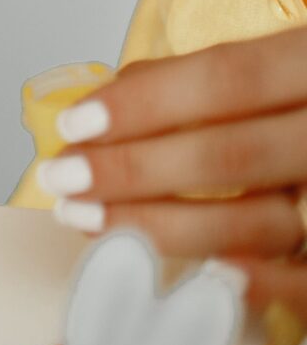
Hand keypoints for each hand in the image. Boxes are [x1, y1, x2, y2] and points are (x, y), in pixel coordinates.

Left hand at [36, 28, 306, 310]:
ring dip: (167, 228)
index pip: (228, 78)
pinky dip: (263, 284)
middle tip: (61, 179)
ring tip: (92, 220)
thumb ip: (212, 78)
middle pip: (232, 154)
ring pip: (263, 222)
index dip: (147, 102)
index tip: (72, 124)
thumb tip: (106, 98)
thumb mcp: (284, 60)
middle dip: (134, 172)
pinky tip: (202, 277)